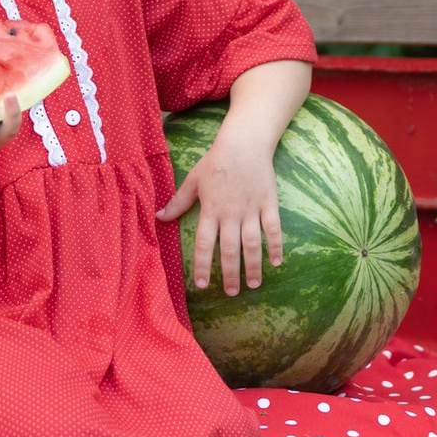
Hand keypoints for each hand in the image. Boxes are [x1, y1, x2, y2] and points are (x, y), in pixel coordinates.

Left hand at [157, 122, 282, 295]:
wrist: (244, 143)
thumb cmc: (215, 161)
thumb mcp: (193, 180)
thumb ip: (178, 202)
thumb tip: (159, 216)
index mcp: (210, 210)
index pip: (203, 244)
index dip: (202, 265)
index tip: (202, 285)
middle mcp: (230, 213)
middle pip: (229, 249)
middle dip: (229, 274)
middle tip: (231, 293)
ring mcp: (251, 209)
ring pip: (252, 243)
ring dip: (253, 265)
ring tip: (254, 284)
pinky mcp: (268, 203)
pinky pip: (273, 228)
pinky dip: (277, 245)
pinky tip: (278, 262)